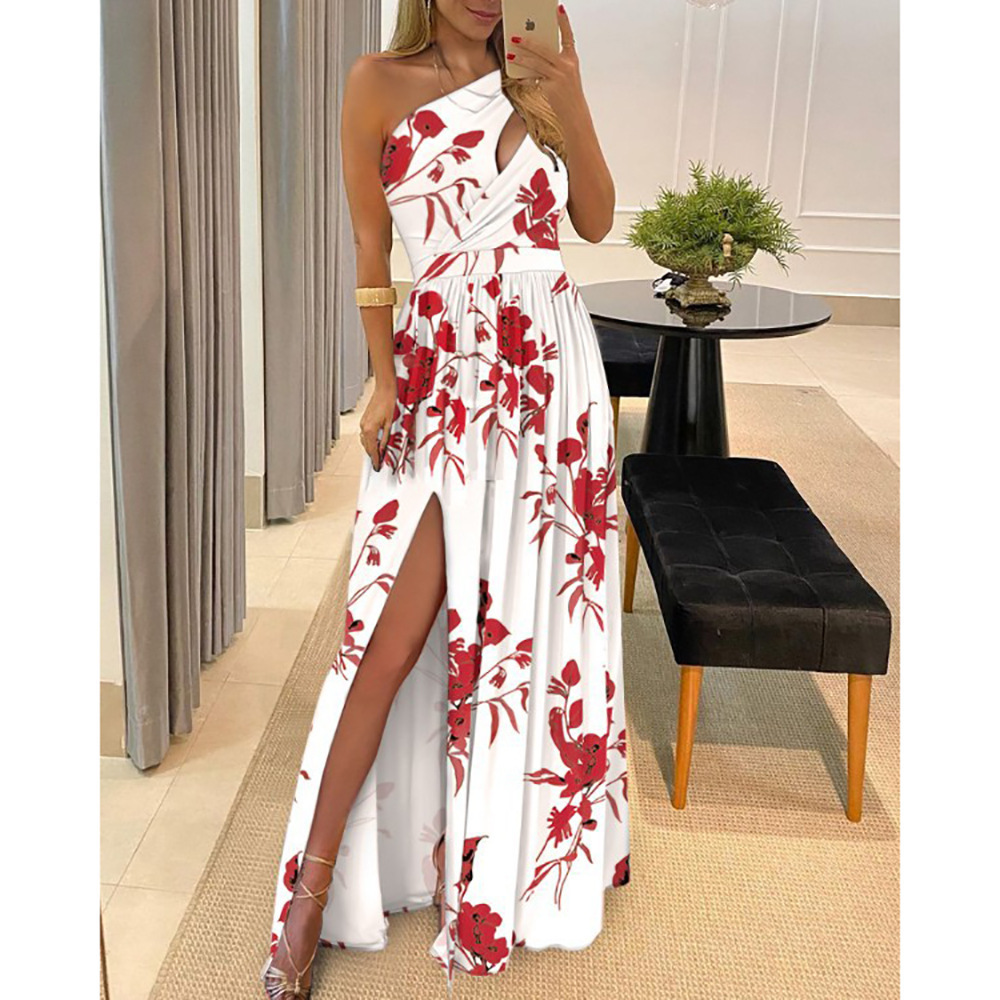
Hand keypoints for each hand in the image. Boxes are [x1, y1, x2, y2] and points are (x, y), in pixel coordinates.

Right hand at [359, 382, 396, 471]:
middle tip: (377, 463)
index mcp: (370, 430)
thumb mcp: (390, 424)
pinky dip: (368, 440)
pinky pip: (364, 434)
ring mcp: (362, 423)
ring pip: (364, 441)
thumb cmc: (388, 403)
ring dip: (370, 448)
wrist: (384, 391)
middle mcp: (364, 427)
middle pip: (367, 446)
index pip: (372, 449)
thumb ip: (385, 438)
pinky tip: (374, 442)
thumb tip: (383, 449)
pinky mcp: (364, 420)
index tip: (377, 466)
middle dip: (372, 455)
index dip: (375, 459)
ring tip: (376, 455)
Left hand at [506, 5, 584, 119]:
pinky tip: (518, 76)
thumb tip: (536, 54)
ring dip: (522, 58)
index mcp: (572, 59)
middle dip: (528, 42)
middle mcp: (567, 66)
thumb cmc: (569, 94)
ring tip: (511, 55)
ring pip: (536, 63)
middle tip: (516, 37)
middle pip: (544, 49)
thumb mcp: (567, 75)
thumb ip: (555, 63)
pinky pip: (534, 80)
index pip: (568, 36)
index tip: (558, 9)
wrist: (574, 114)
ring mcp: (559, 77)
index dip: (564, 22)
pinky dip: (525, 78)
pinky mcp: (551, 88)